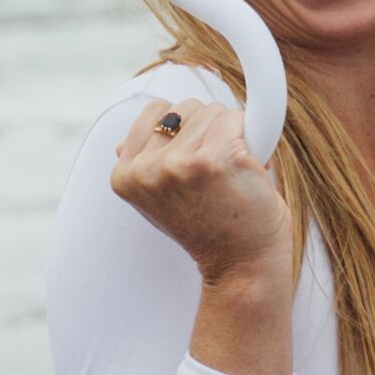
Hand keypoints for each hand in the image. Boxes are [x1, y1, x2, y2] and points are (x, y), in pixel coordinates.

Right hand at [111, 81, 294, 374]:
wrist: (242, 268)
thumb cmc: (210, 230)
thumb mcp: (160, 199)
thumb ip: (145, 166)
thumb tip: (121, 143)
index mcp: (125, 175)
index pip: (154, 112)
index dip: (184, 131)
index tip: (195, 167)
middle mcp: (146, 168)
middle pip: (186, 106)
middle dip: (208, 131)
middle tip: (216, 178)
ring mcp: (179, 163)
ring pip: (214, 111)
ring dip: (232, 136)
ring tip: (230, 178)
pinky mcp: (215, 159)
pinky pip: (238, 118)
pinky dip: (253, 140)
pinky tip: (247, 174)